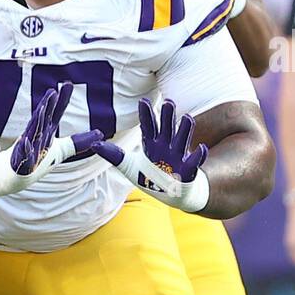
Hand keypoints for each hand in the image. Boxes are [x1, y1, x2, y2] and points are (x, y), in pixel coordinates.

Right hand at [0, 84, 104, 202]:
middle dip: (47, 105)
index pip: (54, 113)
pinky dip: (23, 148)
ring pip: (32, 133)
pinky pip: (22, 154)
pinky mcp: (19, 162)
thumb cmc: (38, 159)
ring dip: (36, 121)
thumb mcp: (62, 149)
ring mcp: (26, 148)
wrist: (14, 175)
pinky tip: (24, 141)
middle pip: (42, 119)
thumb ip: (79, 141)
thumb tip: (100, 133)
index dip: (61, 101)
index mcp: (45, 131)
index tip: (67, 85)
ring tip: (42, 109)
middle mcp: (36, 136)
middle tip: (53, 92)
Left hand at [95, 98, 209, 212]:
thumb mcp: (128, 166)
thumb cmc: (150, 177)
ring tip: (187, 117)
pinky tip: (201, 148)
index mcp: (152, 144)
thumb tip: (93, 144)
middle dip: (168, 117)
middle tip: (169, 102)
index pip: (149, 126)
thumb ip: (113, 155)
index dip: (146, 115)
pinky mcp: (188, 171)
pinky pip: (194, 163)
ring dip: (184, 130)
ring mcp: (178, 157)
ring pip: (182, 141)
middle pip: (167, 129)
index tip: (143, 101)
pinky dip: (198, 156)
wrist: (170, 193)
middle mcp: (166, 147)